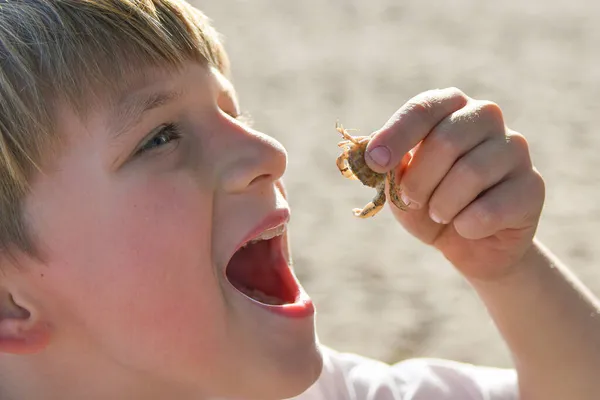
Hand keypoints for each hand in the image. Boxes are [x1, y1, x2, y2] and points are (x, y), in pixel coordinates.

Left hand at [365, 88, 544, 280]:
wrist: (469, 245)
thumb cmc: (429, 203)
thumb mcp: (399, 184)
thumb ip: (388, 165)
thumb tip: (369, 154)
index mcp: (450, 107)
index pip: (424, 108)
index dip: (396, 135)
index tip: (374, 163)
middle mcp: (486, 117)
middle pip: (446, 141)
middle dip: (419, 181)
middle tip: (411, 200)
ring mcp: (515, 149)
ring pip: (470, 173)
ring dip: (441, 206)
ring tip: (440, 214)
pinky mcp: (533, 186)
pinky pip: (491, 208)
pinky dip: (467, 226)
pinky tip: (467, 228)